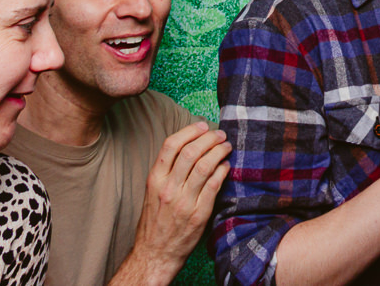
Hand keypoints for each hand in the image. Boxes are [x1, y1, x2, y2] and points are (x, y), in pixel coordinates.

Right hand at [130, 121, 232, 280]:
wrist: (155, 253)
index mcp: (155, 179)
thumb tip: (189, 146)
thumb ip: (166, 171)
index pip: (171, 145)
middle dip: (208, 138)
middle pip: (190, 152)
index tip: (202, 125)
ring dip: (219, 151)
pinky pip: (213, 186)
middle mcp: (168, 188)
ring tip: (226, 146)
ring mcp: (184, 202)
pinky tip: (226, 166)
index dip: (189, 131)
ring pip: (204, 166)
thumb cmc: (155, 221)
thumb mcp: (152, 191)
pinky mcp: (198, 214)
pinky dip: (222, 171)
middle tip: (220, 134)